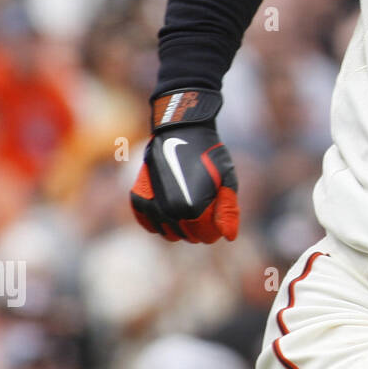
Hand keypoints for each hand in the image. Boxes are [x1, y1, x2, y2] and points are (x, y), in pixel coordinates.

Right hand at [130, 90, 238, 242]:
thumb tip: (229, 238)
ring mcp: (151, 205)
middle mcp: (170, 211)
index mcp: (194, 208)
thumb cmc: (209, 154)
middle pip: (188, 236)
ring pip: (167, 234)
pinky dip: (158, 222)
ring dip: (179, 226)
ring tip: (189, 204)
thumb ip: (228, 210)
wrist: (181, 130)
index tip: (217, 213)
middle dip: (199, 227)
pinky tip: (169, 209)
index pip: (206, 236)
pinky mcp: (138, 197)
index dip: (216, 228)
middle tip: (205, 205)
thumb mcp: (227, 180)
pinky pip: (147, 224)